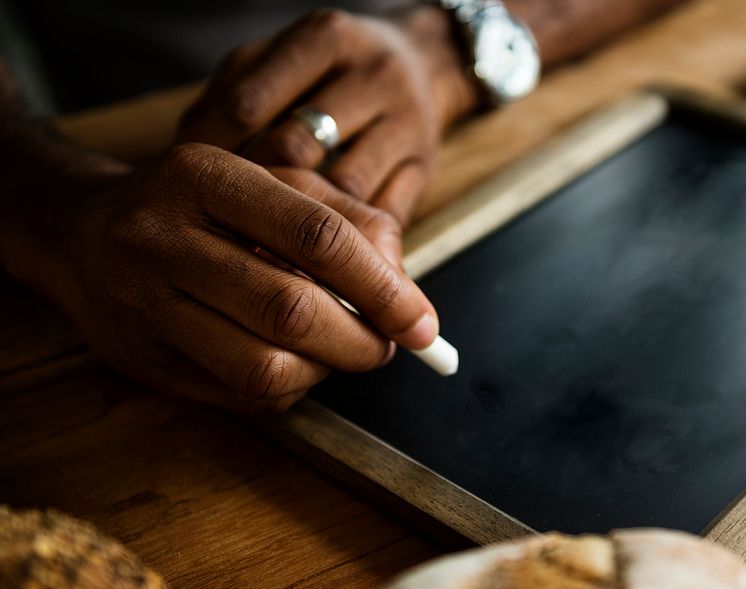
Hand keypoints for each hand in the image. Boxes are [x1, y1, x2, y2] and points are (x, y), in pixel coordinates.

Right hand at [39, 143, 436, 412]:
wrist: (80, 232)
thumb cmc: (202, 207)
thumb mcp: (272, 185)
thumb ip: (349, 221)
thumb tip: (406, 292)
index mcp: (205, 176)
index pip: (317, 237)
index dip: (383, 288)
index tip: (422, 324)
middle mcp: (162, 237)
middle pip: (291, 311)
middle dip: (360, 341)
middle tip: (386, 346)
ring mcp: (143, 304)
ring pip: (264, 366)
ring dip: (325, 372)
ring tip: (337, 351)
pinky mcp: (140, 359)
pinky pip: (239, 396)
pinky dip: (289, 389)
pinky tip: (294, 362)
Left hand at [178, 9, 474, 225]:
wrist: (427, 65)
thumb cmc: (331, 72)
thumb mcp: (282, 61)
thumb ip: (235, 97)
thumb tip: (181, 157)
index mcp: (324, 39)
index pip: (248, 103)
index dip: (211, 152)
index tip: (190, 186)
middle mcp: (371, 76)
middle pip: (295, 147)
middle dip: (253, 191)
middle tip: (223, 223)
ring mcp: (405, 123)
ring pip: (342, 189)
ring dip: (300, 225)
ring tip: (265, 246)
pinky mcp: (424, 168)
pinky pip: (382, 216)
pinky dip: (345, 243)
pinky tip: (316, 254)